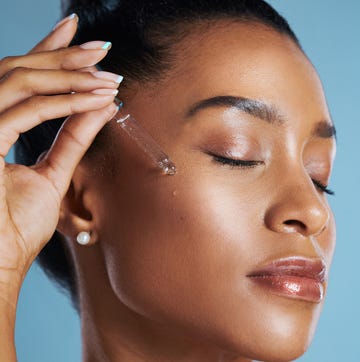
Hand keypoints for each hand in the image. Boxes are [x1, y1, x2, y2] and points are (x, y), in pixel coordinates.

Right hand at [0, 14, 120, 302]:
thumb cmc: (15, 228)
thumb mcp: (51, 175)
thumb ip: (72, 139)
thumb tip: (100, 107)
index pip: (22, 81)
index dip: (48, 54)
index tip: (77, 36)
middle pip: (20, 71)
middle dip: (62, 55)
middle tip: (100, 47)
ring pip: (22, 83)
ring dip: (68, 74)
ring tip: (105, 70)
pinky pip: (27, 112)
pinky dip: (63, 103)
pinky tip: (95, 98)